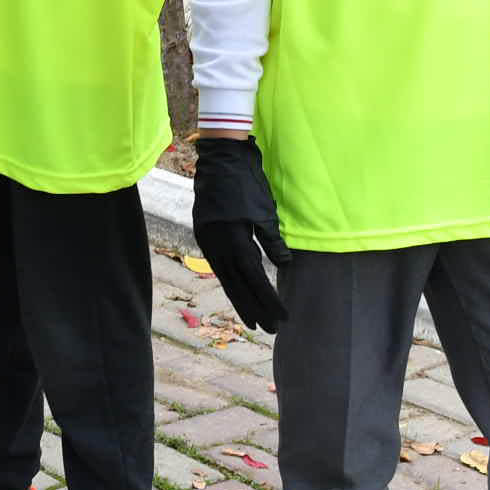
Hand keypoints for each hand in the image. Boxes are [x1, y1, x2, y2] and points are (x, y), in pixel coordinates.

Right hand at [192, 135, 290, 332]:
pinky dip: (231, 282)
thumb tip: (284, 265)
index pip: (254, 279)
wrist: (220, 159)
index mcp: (234, 241)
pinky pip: (219, 267)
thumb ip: (273, 240)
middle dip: (255, 309)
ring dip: (241, 300)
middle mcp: (218, 246)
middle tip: (269, 329)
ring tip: (253, 319)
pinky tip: (238, 292)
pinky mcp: (205, 235)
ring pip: (226, 279)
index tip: (282, 317)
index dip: (269, 300)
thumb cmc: (247, 182)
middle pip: (238, 286)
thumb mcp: (264, 211)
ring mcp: (208, 241)